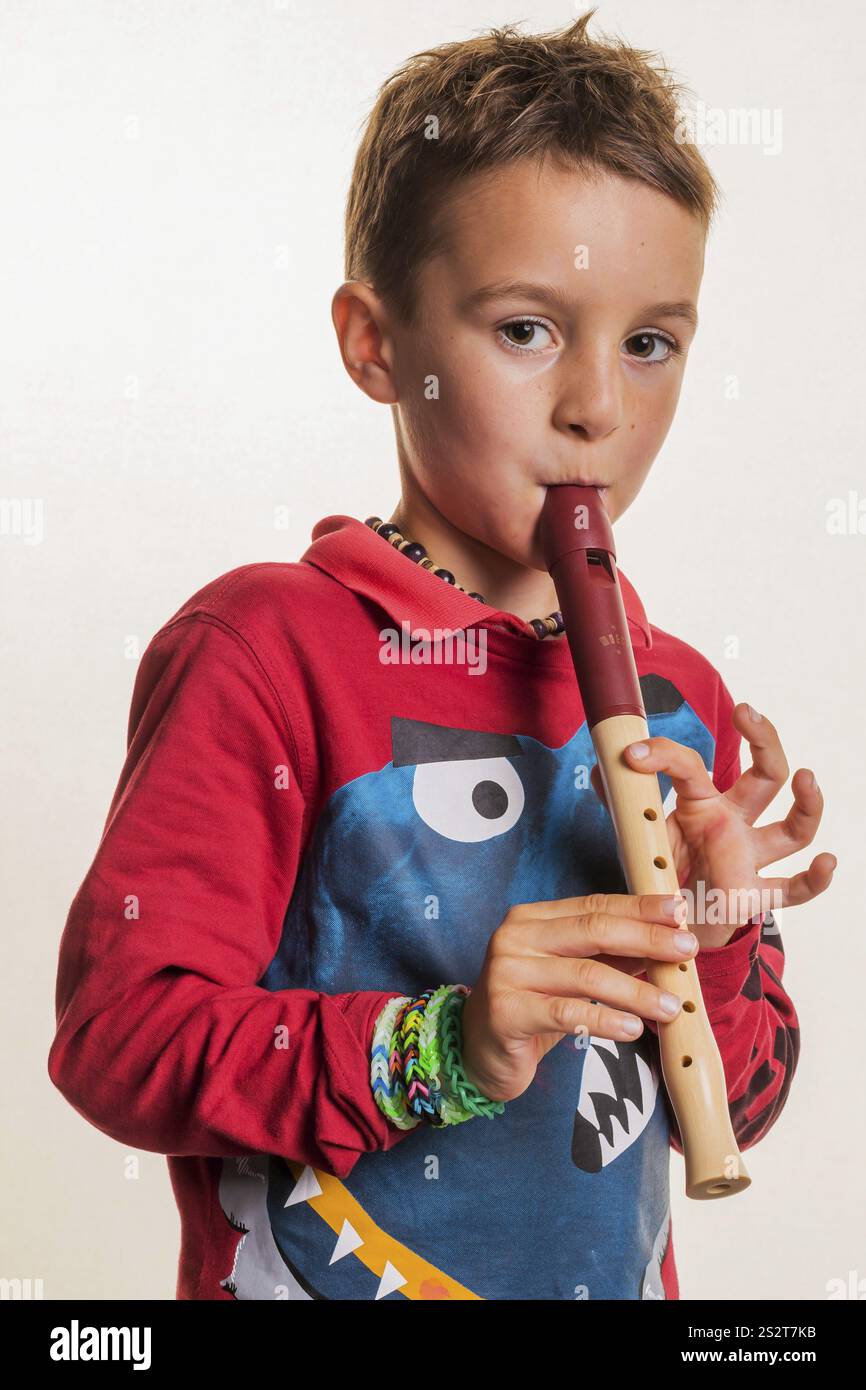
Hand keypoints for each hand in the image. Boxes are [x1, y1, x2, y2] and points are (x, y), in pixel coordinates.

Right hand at [460, 892, 697, 1103]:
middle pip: (593, 931)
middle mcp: (515, 936)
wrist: (477, 1051)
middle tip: (686, 951)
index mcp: (532, 918)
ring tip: (671, 1006)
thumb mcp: (570, 975)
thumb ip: (609, 956)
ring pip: (586, 975)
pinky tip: (634, 1030)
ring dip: (636, 991)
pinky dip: (606, 1020)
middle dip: (646, 939)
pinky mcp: (506, 1011)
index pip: (595, 906)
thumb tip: (666, 942)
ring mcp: (506, 972)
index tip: (680, 912)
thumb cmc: (531, 1007)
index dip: (640, 908)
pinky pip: (566, 1013)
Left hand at [590, 702, 836, 948]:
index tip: (632, 754)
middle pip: (764, 776)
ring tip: (806, 777)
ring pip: (792, 829)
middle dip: (762, 740)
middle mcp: (734, 824)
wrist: (666, 922)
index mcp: (702, 804)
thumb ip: (621, 801)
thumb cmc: (660, 869)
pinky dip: (815, 879)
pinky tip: (827, 862)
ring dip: (806, 805)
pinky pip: (794, 889)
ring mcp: (750, 858)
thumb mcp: (636, 831)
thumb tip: (599, 770)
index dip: (664, 755)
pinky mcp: (755, 895)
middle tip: (747, 711)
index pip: (693, 767)